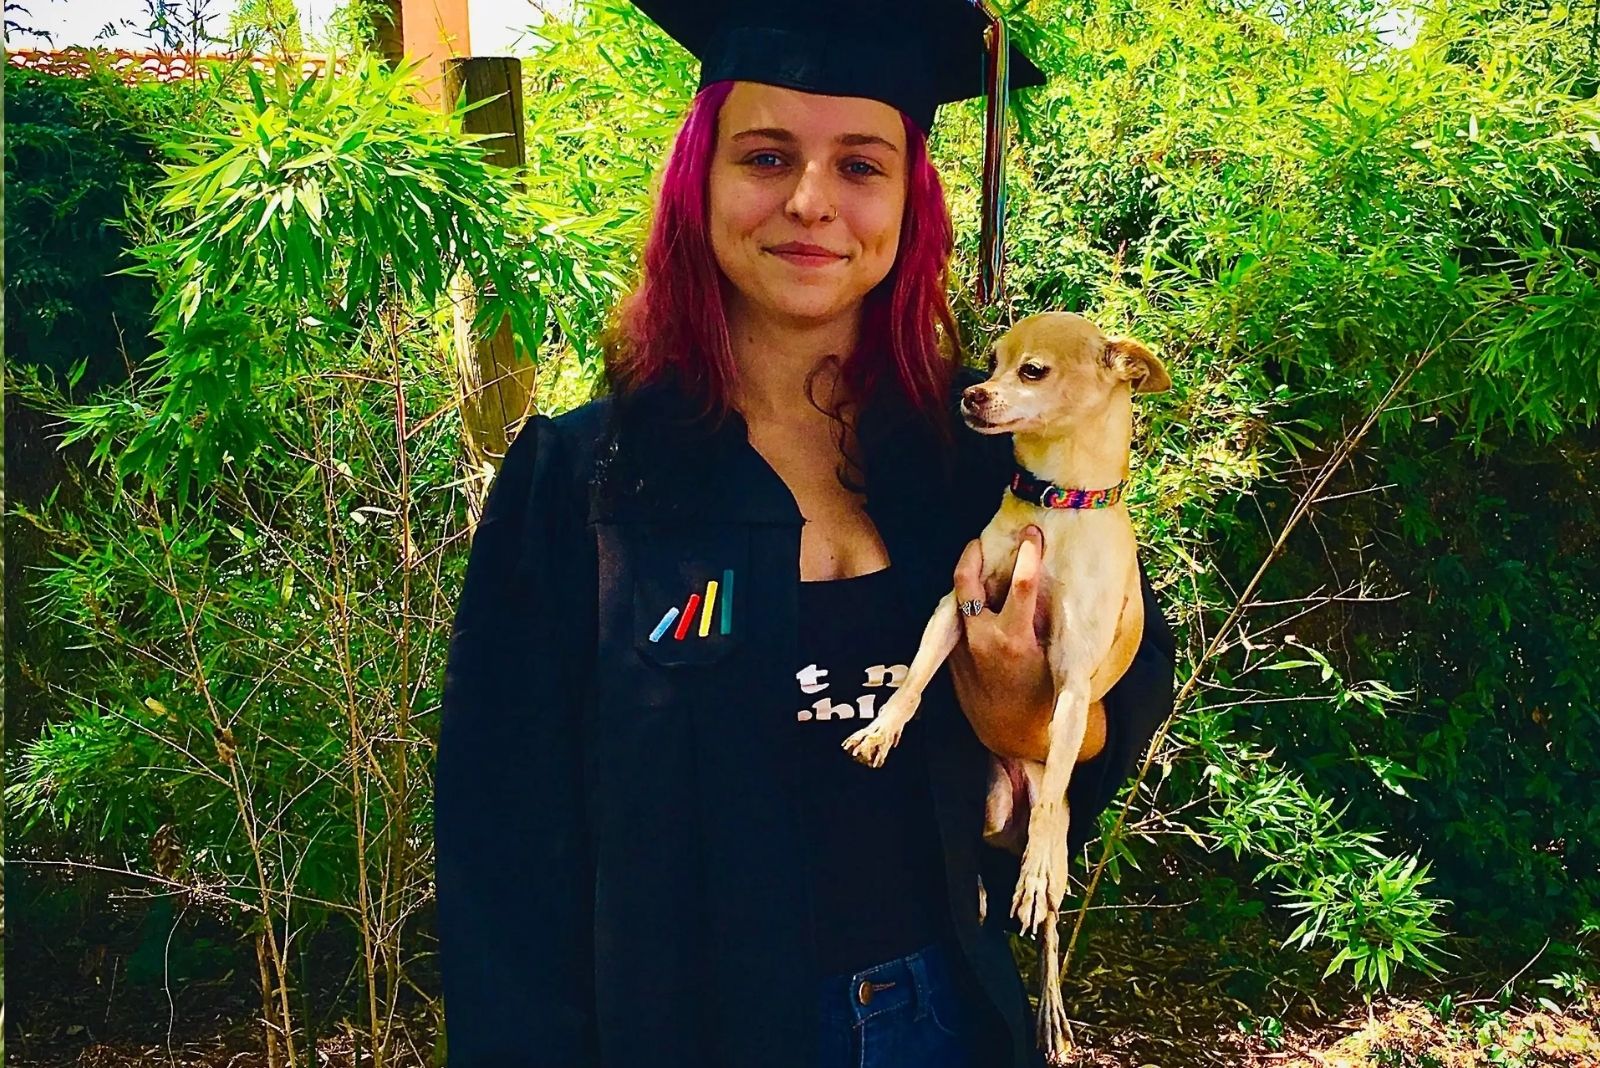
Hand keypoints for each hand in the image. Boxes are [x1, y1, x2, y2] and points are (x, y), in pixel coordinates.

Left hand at [946, 526, 1106, 763]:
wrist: (1010, 732)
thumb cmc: (1043, 695)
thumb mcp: (1055, 659)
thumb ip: (1050, 623)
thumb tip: (1058, 585)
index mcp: (1014, 640)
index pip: (1021, 587)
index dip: (1028, 555)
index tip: (1032, 533)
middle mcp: (982, 638)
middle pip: (966, 580)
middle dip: (973, 552)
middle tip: (984, 537)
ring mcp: (963, 644)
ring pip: (958, 594)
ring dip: (969, 574)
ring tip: (981, 556)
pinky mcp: (952, 651)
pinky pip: (959, 614)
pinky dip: (969, 599)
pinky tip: (981, 594)